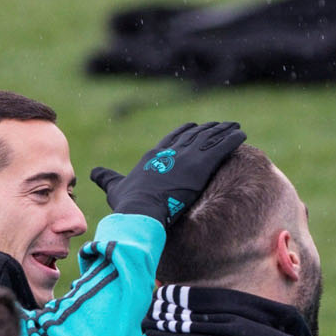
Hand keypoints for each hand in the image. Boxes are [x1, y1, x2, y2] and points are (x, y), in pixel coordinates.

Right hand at [89, 121, 244, 224]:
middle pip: (193, 136)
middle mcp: (171, 152)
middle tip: (220, 125)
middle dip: (207, 130)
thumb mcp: (115, 187)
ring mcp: (187, 157)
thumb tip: (93, 172)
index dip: (184, 133)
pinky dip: (231, 138)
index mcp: (154, 156)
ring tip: (234, 126)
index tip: (194, 128)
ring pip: (209, 139)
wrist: (141, 209)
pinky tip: (241, 133)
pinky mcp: (201, 165)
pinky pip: (221, 147)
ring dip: (223, 131)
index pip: (172, 139)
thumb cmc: (128, 203)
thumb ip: (107, 177)